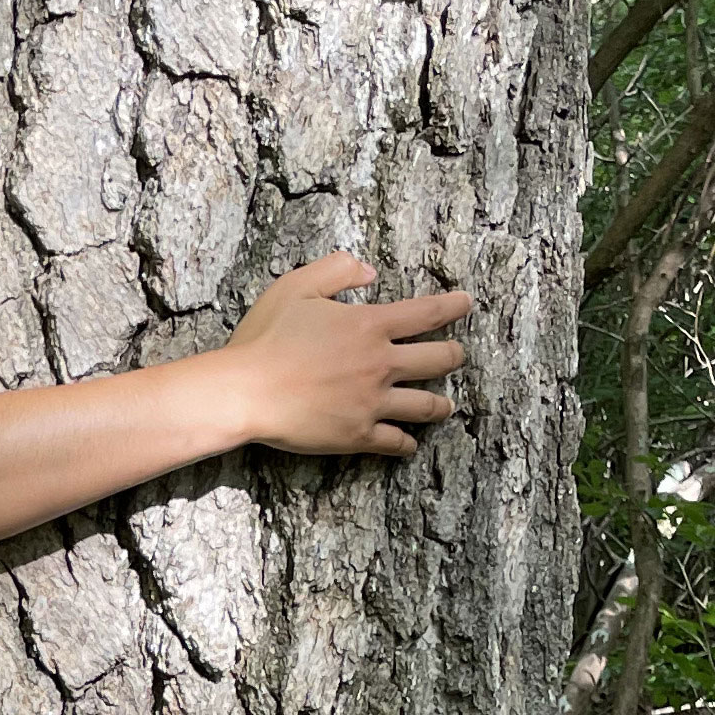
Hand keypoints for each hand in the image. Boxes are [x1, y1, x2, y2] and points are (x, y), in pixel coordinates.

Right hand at [212, 251, 470, 459]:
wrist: (246, 393)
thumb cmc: (265, 339)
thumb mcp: (296, 287)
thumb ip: (336, 270)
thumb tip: (369, 271)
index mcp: (370, 326)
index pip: (427, 313)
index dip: (454, 306)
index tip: (468, 304)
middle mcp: (381, 364)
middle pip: (439, 360)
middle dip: (455, 355)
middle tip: (458, 355)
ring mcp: (372, 402)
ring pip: (427, 405)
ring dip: (441, 404)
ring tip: (446, 405)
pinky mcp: (358, 435)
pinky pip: (396, 442)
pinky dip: (407, 443)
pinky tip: (409, 443)